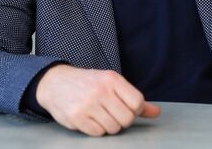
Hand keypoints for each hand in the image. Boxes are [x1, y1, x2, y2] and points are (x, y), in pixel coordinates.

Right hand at [36, 64, 160, 135]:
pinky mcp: (77, 117)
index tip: (127, 108)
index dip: (135, 110)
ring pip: (113, 128)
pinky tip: (90, 119)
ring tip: (100, 115)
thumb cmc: (87, 83)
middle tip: (112, 113)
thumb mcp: (111, 84)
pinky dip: (96, 129)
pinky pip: (98, 133)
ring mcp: (88, 104)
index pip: (137, 102)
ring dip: (109, 125)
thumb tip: (156, 112)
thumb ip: (133, 98)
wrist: (55, 83)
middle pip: (127, 119)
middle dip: (122, 120)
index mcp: (112, 79)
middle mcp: (100, 91)